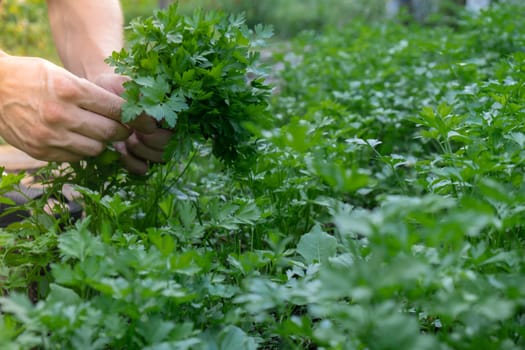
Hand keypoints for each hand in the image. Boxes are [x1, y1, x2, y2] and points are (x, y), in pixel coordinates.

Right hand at [0, 56, 129, 161]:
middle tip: (123, 129)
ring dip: (101, 142)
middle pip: (110, 132)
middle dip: (122, 131)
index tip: (139, 119)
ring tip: (97, 133)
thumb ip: (91, 93)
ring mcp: (50, 136)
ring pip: (96, 149)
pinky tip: (77, 138)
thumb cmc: (33, 77)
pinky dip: (81, 150)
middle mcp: (61, 115)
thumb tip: (125, 113)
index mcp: (71, 90)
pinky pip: (76, 157)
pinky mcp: (41, 151)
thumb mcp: (63, 75)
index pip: (116, 109)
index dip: (132, 116)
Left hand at [93, 73, 172, 174]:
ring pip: (160, 157)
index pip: (177, 123)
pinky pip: (143, 169)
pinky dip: (131, 162)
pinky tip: (120, 150)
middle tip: (133, 130)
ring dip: (139, 149)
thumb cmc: (112, 90)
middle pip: (170, 142)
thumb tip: (153, 117)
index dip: (160, 123)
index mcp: (168, 109)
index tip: (144, 118)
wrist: (97, 101)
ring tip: (124, 137)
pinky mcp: (142, 160)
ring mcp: (155, 147)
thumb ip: (141, 95)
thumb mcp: (123, 84)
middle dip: (148, 138)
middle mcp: (167, 130)